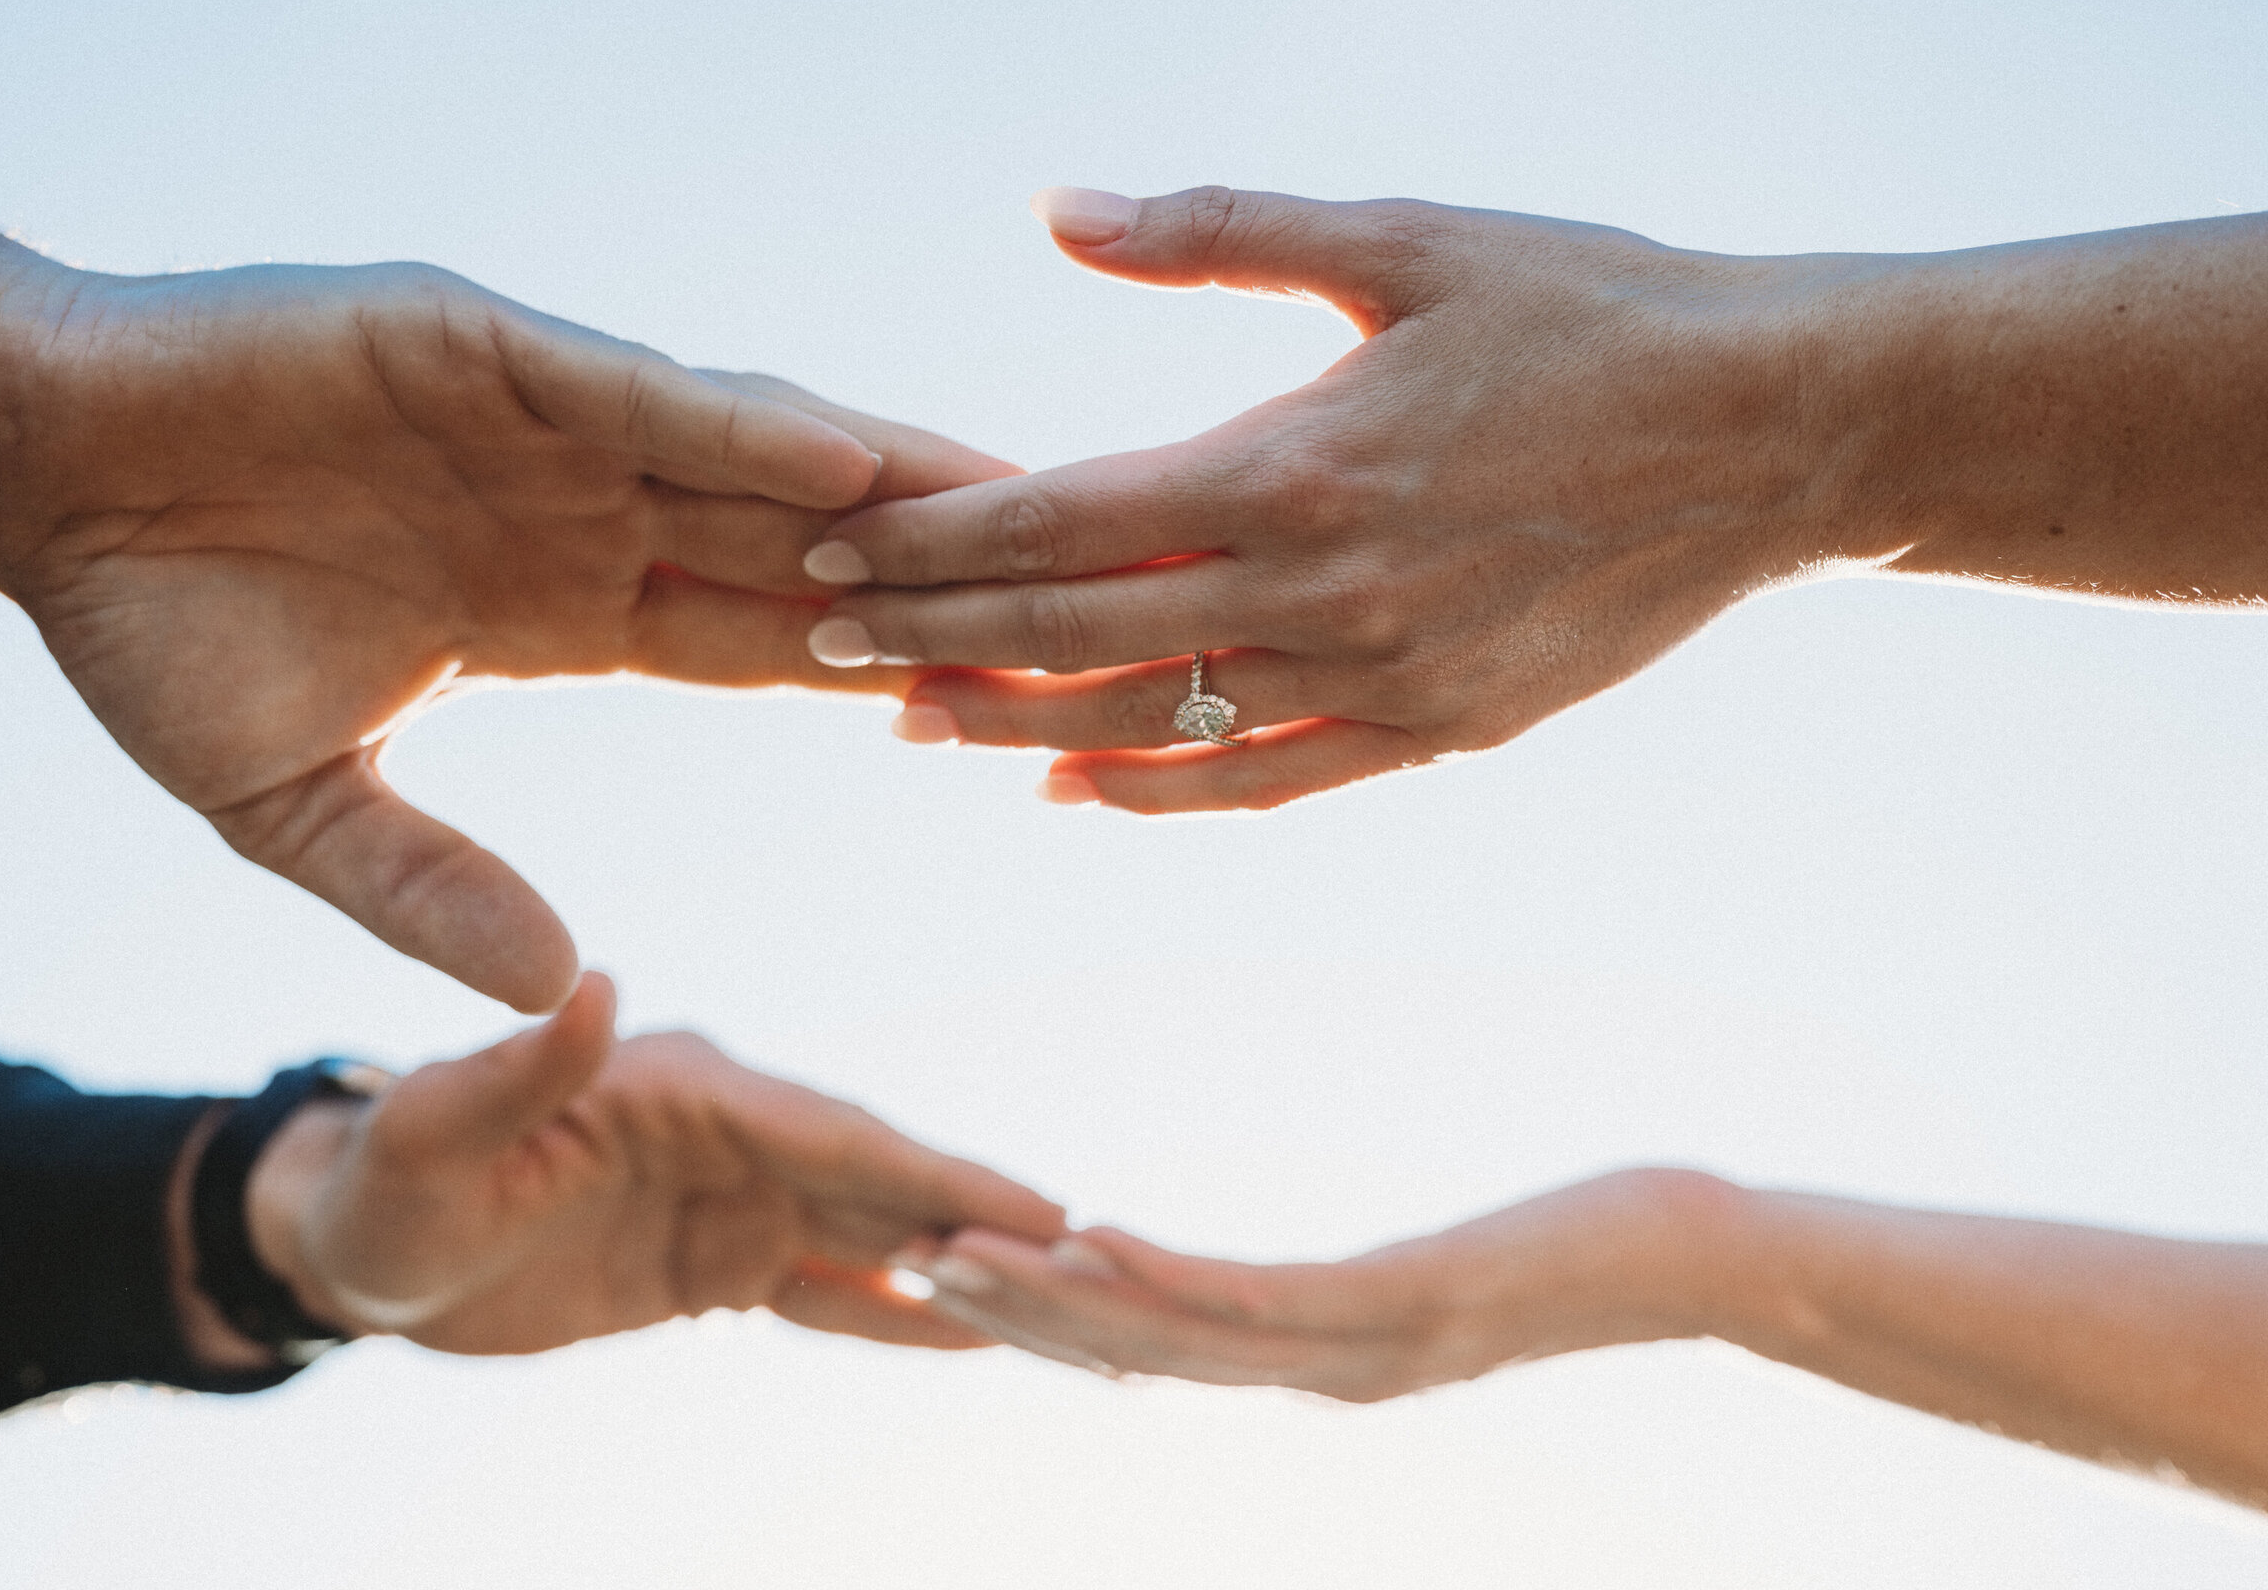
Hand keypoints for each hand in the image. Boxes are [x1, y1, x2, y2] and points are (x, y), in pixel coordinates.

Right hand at [0, 226, 1015, 1008]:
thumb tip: (562, 984)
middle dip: (933, 587)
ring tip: (1025, 524)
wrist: (29, 477)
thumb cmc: (152, 625)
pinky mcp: (480, 348)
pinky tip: (855, 460)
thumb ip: (429, 890)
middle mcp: (588, 512)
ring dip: (884, 495)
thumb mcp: (301, 802)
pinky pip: (640, 393)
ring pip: (756, 461)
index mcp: (571, 612)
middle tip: (1078, 616)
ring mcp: (546, 425)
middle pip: (805, 553)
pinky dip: (740, 426)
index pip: (765, 650)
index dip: (883, 678)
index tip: (1003, 716)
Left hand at [244, 972, 1065, 1353]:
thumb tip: (599, 985)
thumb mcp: (428, 1141)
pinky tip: (978, 1340)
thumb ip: (516, 1072)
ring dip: (962, 1268)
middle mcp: (725, 1129)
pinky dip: (900, 1315)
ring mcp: (731, 1195)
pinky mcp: (718, 1259)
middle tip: (1101, 1264)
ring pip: (871, 1236)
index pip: (826, 1131)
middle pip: (876, 1180)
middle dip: (983, 1220)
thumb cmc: (378, 1188)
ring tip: (1071, 1307)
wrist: (356, 1246)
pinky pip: (827, 1292)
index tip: (1036, 1206)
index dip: (933, 1173)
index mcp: (678, 1084)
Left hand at [798, 185, 1887, 812]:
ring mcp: (1383, 678)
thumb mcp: (1406, 237)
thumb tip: (1054, 211)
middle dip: (937, 637)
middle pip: (1078, 635)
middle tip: (825, 643)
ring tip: (923, 724)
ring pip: (1155, 725)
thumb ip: (1216, 231)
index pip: (1057, 520)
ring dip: (1024, 726)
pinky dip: (1162, 794)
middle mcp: (1321, 592)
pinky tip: (1079, 791)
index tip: (829, 549)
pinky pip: (1269, 783)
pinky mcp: (1444, 729)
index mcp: (1293, 461)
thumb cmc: (1594, 311)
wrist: (1778, 432)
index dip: (929, 542)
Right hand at [906, 1169, 1737, 1398]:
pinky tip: (1084, 1239)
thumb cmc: (1589, 1248)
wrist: (1704, 1266)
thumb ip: (1380, 1285)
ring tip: (951, 1260)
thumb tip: (1344, 1282)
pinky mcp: (1402, 1306)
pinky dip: (1159, 1275)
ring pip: (1174, 1333)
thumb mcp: (1459, 1269)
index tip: (955, 1278)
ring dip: (1053, 1299)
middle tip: (901, 1270)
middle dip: (1016, 1314)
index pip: (1158, 1345)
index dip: (1049, 1322)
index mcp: (1328, 1357)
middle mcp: (1328, 1368)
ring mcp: (1361, 1347)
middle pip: (1139, 1348)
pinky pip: (1257, 1298)